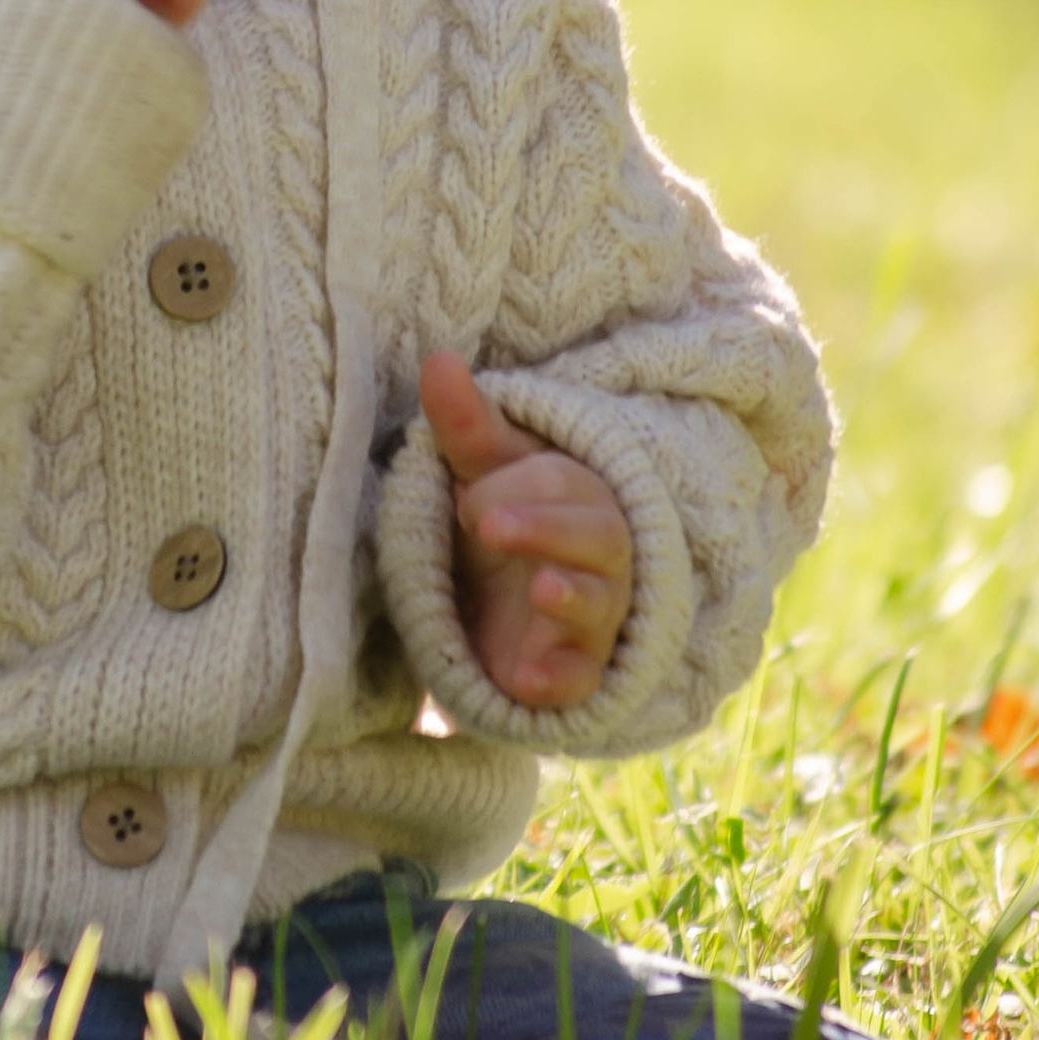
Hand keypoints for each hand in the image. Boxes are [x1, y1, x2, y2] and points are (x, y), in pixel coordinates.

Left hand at [421, 351, 632, 710]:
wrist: (500, 612)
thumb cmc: (503, 524)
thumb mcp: (481, 473)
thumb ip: (465, 424)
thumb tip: (438, 359)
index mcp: (581, 499)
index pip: (567, 483)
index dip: (518, 486)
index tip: (466, 499)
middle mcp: (599, 558)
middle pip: (598, 536)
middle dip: (547, 527)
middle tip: (485, 522)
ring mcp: (592, 618)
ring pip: (599, 603)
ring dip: (570, 595)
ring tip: (539, 589)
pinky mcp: (573, 673)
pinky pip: (580, 680)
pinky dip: (558, 679)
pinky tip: (526, 678)